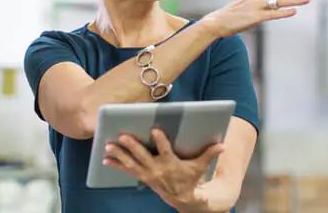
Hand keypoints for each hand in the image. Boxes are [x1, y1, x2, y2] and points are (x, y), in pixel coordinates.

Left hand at [103, 128, 224, 212]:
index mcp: (172, 164)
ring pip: (131, 163)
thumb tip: (222, 145)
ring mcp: (148, 174)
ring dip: (119, 154)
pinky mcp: (142, 177)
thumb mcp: (200, 166)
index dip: (160, 141)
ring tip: (108, 145)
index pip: (166, 151)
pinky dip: (116, 165)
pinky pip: (127, 170)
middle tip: (122, 136)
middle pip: (143, 156)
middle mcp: (157, 169)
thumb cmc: (190, 178)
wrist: (182, 198)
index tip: (155, 130)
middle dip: (132, 146)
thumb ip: (209, 154)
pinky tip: (105, 159)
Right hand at [200, 0, 313, 37]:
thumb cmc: (234, 15)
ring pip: (280, 1)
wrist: (217, 21)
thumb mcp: (250, 5)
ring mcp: (257, 6)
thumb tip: (273, 3)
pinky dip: (284, 12)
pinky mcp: (254, 17)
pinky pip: (272, 14)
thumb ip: (262, 3)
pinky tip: (294, 11)